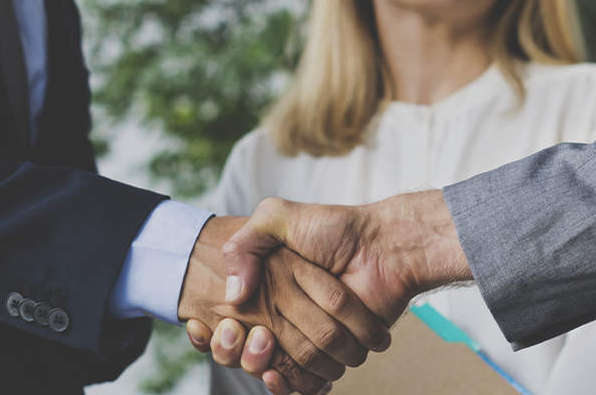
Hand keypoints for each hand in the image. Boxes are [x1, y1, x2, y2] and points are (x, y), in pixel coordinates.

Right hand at [203, 191, 472, 391]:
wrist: (386, 247)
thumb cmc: (335, 228)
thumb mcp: (278, 217)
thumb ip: (245, 243)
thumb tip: (234, 295)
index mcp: (266, 289)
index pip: (228, 323)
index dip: (213, 333)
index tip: (209, 325)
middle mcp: (283, 315)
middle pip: (245, 352)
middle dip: (235, 349)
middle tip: (240, 333)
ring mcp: (307, 338)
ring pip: (272, 370)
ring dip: (259, 366)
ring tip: (263, 345)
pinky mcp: (333, 356)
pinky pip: (304, 383)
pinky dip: (291, 385)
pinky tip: (277, 373)